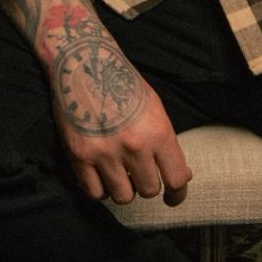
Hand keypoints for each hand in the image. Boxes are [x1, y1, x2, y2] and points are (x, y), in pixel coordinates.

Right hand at [0, 0, 192, 205]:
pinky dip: (100, 189)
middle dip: (146, 185)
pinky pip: (95, 193)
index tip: (173, 197)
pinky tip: (101, 176)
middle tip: (140, 174)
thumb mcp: (155, 109)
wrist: (85, 63)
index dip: (178, 194)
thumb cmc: (123, 84)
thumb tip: (182, 177)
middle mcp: (134, 145)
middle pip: (149, 190)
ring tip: (119, 173)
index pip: (177, 179)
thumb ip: (167, 144)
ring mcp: (105, 153)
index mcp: (158, 132)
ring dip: (124, 189)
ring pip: (123, 197)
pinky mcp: (79, 156)